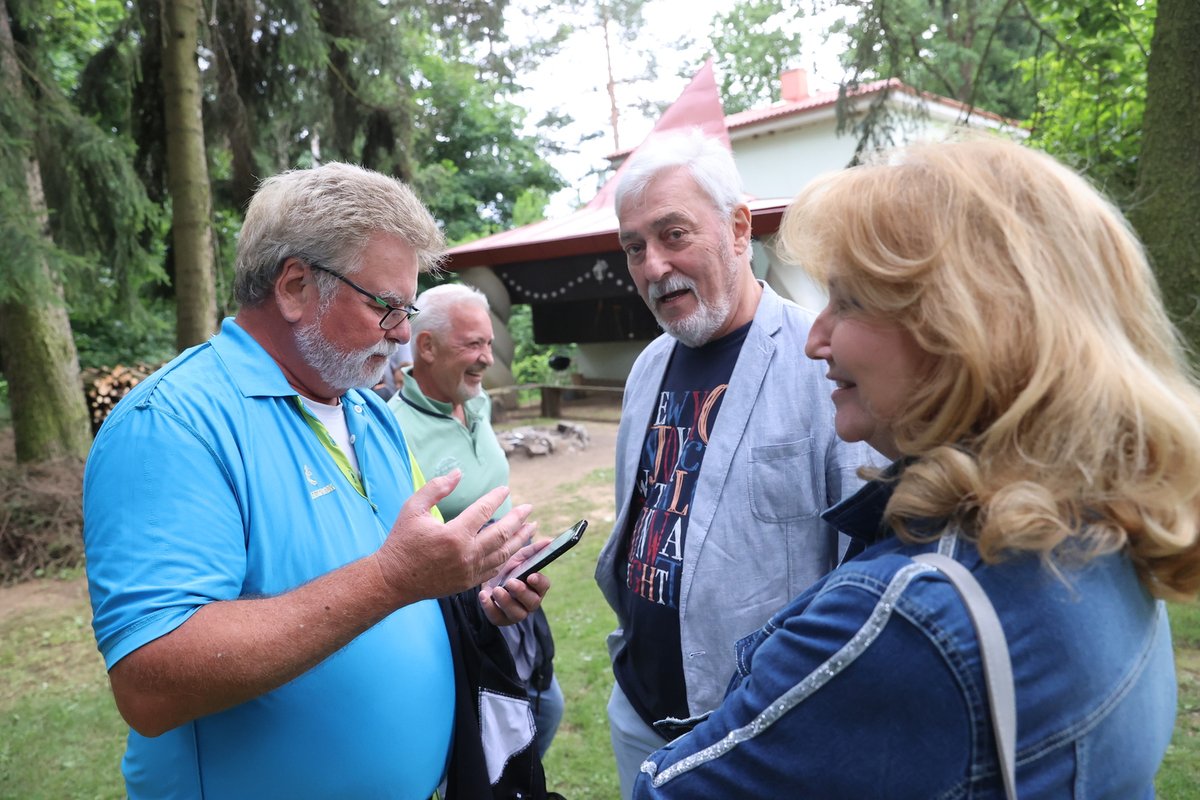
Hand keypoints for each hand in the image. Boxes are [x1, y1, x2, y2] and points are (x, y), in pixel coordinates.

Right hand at [373, 470, 532, 605]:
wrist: (393, 580)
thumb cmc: (401, 541)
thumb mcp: (413, 509)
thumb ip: (436, 488)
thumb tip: (458, 473)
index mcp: (454, 534)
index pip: (484, 511)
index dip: (496, 497)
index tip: (505, 490)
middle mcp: (466, 554)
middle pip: (502, 533)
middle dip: (518, 519)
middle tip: (529, 508)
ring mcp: (470, 571)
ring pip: (504, 554)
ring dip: (521, 539)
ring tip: (531, 528)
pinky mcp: (468, 583)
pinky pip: (496, 569)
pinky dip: (509, 558)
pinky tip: (515, 549)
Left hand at [481, 537, 551, 625]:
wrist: (485, 578)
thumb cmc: (507, 568)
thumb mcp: (518, 557)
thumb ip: (533, 550)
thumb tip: (550, 540)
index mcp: (536, 586)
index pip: (544, 586)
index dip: (539, 582)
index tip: (531, 576)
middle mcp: (528, 601)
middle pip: (532, 602)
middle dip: (522, 592)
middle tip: (511, 582)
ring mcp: (515, 612)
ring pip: (517, 613)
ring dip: (507, 601)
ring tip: (497, 590)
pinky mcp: (500, 618)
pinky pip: (497, 617)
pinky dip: (489, 607)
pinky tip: (484, 595)